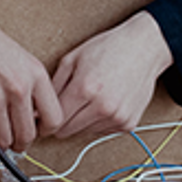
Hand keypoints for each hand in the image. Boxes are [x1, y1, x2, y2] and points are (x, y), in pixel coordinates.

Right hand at [0, 0, 64, 151]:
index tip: (35, 128)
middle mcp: (19, 87)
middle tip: (11, 133)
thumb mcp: (20, 59)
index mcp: (36, 74)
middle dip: (19, 140)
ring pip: (3, 140)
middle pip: (27, 136)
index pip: (55, 119)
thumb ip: (30, 88)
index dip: (44, 129)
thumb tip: (33, 119)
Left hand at [50, 11, 173, 138]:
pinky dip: (99, 121)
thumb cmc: (110, 48)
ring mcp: (117, 117)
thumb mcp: (73, 58)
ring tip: (90, 98)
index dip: (45, 119)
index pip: (55, 120)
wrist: (144, 47)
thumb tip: (37, 109)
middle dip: (62, 121)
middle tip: (67, 104)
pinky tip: (103, 102)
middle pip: (67, 131)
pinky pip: (102, 131)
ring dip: (82, 121)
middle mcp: (103, 107)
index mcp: (85, 88)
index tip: (43, 116)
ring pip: (84, 133)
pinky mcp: (128, 123)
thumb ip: (53, 86)